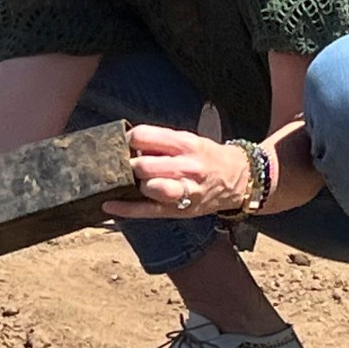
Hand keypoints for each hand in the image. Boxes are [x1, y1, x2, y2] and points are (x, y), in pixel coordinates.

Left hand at [104, 124, 252, 218]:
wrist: (238, 180)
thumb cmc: (207, 158)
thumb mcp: (189, 140)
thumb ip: (161, 142)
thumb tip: (128, 144)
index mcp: (185, 144)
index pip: (144, 136)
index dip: (127, 139)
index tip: (124, 144)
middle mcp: (186, 167)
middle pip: (142, 165)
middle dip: (128, 165)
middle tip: (126, 166)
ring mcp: (184, 190)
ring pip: (147, 187)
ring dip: (133, 184)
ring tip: (131, 182)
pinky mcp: (180, 210)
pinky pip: (148, 210)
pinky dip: (125, 209)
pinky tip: (109, 205)